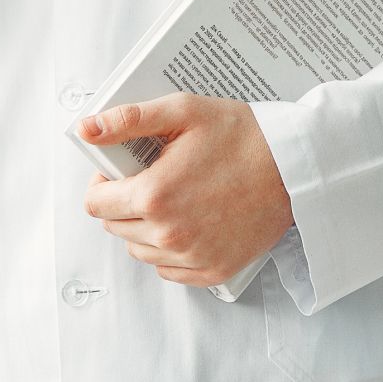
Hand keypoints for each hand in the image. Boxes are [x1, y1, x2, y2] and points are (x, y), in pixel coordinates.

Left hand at [80, 93, 294, 287]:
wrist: (294, 166)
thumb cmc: (244, 135)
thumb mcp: (185, 111)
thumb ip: (130, 119)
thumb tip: (88, 129)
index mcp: (154, 195)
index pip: (95, 204)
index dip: (103, 183)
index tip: (121, 171)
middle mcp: (168, 234)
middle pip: (115, 227)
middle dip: (125, 202)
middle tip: (154, 177)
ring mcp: (191, 257)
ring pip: (139, 250)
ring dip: (145, 227)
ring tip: (175, 198)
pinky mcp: (212, 271)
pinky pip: (168, 270)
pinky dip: (170, 250)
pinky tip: (190, 221)